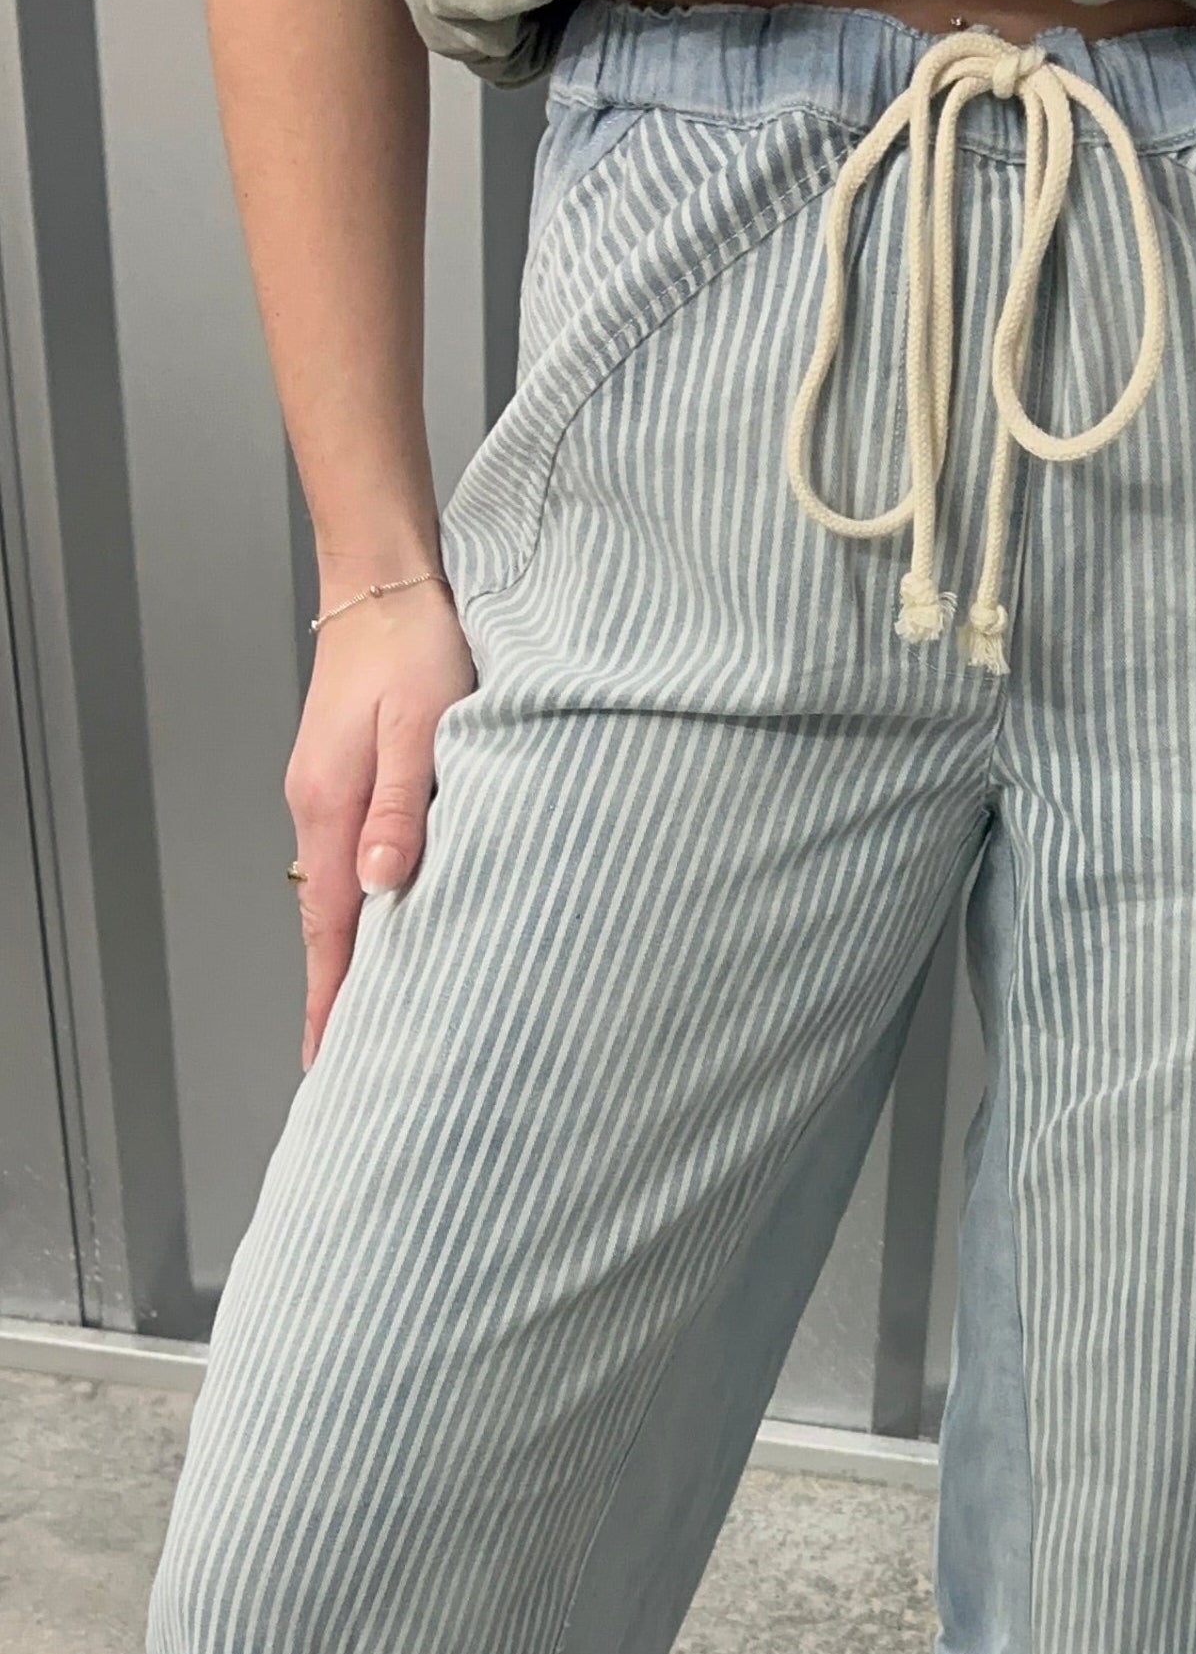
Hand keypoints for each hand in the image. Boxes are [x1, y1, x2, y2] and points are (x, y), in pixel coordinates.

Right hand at [283, 580, 476, 1071]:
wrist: (385, 586)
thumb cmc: (415, 648)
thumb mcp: (420, 729)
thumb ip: (401, 809)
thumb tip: (382, 883)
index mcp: (332, 808)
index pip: (329, 931)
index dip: (332, 999)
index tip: (329, 1061)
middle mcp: (318, 811)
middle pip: (324, 926)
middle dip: (335, 997)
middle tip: (347, 1067)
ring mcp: (327, 797)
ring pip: (336, 897)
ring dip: (348, 957)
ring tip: (369, 1017)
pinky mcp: (343, 782)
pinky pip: (346, 866)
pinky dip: (358, 912)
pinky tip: (383, 928)